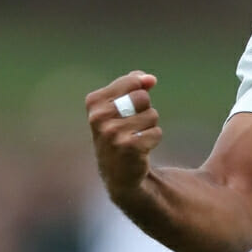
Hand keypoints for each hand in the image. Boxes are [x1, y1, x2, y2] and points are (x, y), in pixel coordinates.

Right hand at [85, 70, 161, 199]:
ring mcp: (112, 133)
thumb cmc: (121, 131)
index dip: (139, 92)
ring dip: (149, 126)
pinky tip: (140, 149)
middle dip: (144, 110)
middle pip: (143, 97)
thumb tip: (150, 79)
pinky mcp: (128, 147)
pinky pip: (156, 132)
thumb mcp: (120, 104)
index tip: (129, 108)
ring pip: (152, 115)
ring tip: (134, 137)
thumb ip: (135, 84)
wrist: (118, 172)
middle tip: (132, 126)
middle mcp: (99, 117)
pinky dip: (153, 139)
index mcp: (94, 102)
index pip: (132, 81)